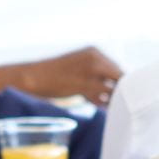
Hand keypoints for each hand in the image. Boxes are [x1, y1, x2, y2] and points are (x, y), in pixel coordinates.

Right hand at [0, 47, 123, 103]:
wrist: (33, 76)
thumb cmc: (55, 75)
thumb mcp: (78, 68)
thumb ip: (96, 75)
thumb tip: (116, 89)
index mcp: (94, 52)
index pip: (117, 69)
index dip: (122, 83)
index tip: (125, 94)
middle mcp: (94, 59)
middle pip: (119, 77)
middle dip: (121, 91)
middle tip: (122, 103)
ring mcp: (89, 71)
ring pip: (112, 88)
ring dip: (113, 99)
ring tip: (110, 106)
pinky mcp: (82, 84)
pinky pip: (100, 97)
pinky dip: (101, 103)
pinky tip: (98, 105)